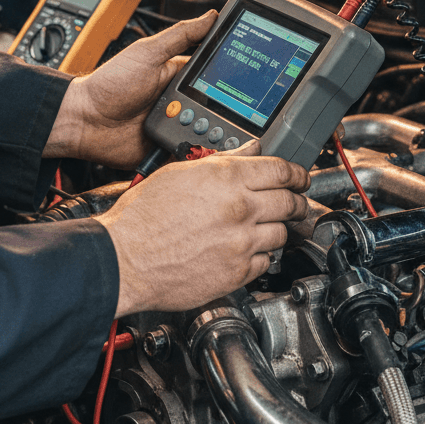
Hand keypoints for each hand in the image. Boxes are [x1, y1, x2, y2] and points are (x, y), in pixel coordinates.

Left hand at [43, 11, 216, 167]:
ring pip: (208, 130)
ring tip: (205, 127)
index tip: (247, 77)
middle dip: (224, 109)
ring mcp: (175, 124)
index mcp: (178, 75)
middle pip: (217, 106)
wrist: (84, 121)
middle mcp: (180, 101)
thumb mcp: (147, 52)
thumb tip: (211, 16)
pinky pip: (191, 151)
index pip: (215, 73)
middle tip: (215, 109)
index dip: (232, 75)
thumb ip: (181, 36)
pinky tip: (202, 148)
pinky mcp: (168, 146)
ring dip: (212, 131)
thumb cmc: (108, 85)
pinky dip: (199, 151)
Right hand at [96, 144, 310, 315]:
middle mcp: (239, 208)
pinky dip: (260, 256)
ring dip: (276, 229)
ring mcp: (241, 243)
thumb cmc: (141, 218)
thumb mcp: (178, 174)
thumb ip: (220, 162)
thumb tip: (249, 150)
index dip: (297, 173)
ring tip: (263, 228)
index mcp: (226, 178)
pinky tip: (245, 251)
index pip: (281, 170)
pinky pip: (265, 262)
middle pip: (289, 202)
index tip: (300, 177)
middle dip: (297, 201)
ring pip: (281, 233)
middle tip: (295, 202)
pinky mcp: (237, 273)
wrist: (123, 259)